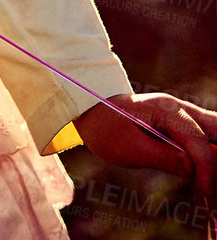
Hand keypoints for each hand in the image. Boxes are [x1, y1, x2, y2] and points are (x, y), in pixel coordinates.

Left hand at [76, 92, 216, 203]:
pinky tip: (206, 174)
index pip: (196, 138)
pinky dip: (210, 154)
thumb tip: (193, 168)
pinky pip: (207, 137)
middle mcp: (180, 108)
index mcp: (165, 109)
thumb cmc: (109, 128)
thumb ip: (163, 157)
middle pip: (216, 127)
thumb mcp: (130, 147)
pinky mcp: (185, 125)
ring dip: (215, 154)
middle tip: (211, 183)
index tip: (206, 191)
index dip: (206, 167)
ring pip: (215, 130)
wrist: (96, 111)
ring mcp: (184, 114)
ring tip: (208, 180)